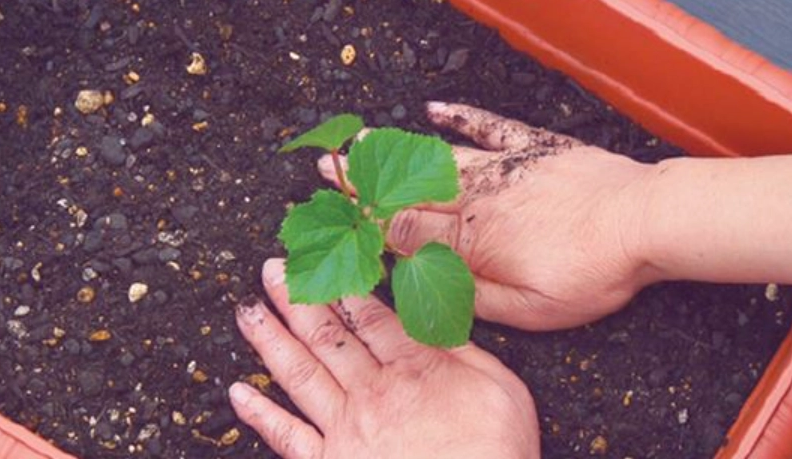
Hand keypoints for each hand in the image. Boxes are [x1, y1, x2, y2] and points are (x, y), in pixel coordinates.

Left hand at [229, 258, 539, 458]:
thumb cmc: (497, 454)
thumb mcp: (502, 389)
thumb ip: (460, 350)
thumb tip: (432, 316)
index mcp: (413, 370)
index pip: (371, 319)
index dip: (345, 290)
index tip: (326, 267)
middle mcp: (371, 393)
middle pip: (327, 337)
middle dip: (298, 300)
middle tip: (273, 269)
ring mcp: (345, 430)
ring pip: (300, 374)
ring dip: (271, 339)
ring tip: (247, 311)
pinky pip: (286, 437)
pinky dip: (260, 415)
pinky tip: (238, 392)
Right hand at [319, 103, 655, 329]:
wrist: (644, 223)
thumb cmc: (591, 273)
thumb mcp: (530, 310)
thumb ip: (473, 297)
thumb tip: (429, 285)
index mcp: (473, 240)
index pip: (407, 230)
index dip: (369, 223)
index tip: (339, 214)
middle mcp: (479, 198)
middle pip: (410, 189)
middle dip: (366, 181)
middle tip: (329, 168)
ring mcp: (505, 167)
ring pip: (437, 157)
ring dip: (394, 150)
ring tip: (360, 139)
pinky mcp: (533, 147)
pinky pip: (488, 126)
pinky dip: (460, 117)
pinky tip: (435, 110)